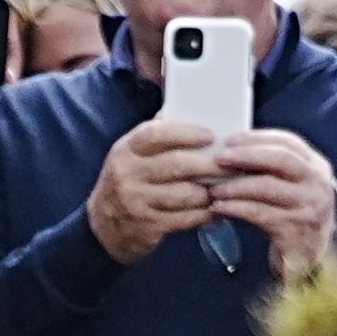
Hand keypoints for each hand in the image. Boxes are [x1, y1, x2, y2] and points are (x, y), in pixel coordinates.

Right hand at [88, 121, 221, 264]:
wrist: (103, 227)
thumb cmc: (130, 180)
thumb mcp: (133, 155)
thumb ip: (158, 134)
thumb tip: (192, 108)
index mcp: (126, 149)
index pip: (155, 134)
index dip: (186, 133)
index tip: (211, 135)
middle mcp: (127, 174)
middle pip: (177, 165)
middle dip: (210, 164)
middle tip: (233, 162)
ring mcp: (136, 202)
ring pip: (185, 194)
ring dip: (211, 191)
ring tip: (229, 185)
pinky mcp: (147, 226)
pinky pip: (185, 218)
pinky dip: (206, 214)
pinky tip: (218, 208)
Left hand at [210, 128, 336, 277]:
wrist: (310, 259)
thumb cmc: (294, 217)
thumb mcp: (294, 187)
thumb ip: (274, 169)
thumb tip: (232, 151)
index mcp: (317, 167)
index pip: (288, 142)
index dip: (258, 138)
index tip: (230, 140)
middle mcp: (317, 184)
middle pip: (281, 159)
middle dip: (247, 155)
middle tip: (219, 158)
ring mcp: (309, 207)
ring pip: (268, 186)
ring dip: (236, 185)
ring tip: (213, 188)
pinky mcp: (295, 229)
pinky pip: (260, 213)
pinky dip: (236, 208)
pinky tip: (219, 207)